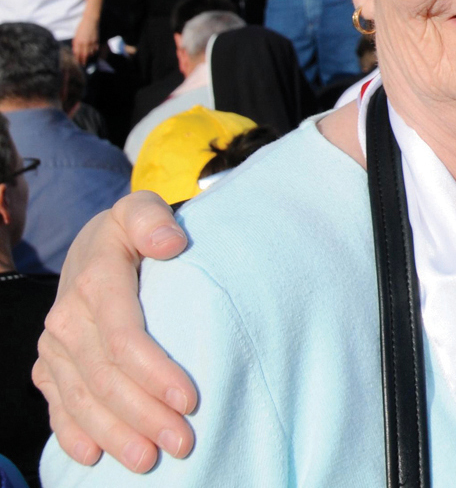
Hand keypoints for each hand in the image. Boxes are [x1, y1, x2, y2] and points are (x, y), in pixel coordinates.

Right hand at [34, 193, 196, 469]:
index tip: (190, 400)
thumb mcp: (143, 208)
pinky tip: (92, 457)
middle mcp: (67, 319)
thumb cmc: (134, 229)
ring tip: (147, 461)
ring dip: (113, 434)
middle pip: (106, 378)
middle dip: (143, 415)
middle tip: (182, 443)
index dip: (155, 373)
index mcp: (94, 282)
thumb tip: (170, 242)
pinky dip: (72, 433)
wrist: (95, 243)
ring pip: (81, 399)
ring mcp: (55, 346)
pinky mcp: (51, 365)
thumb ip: (153, 218)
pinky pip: (57, 404)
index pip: (124, 338)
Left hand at [70, 17, 99, 66]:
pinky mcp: (96, 40)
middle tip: (83, 64)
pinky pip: (96, 49)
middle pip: (84, 55)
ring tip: (88, 61)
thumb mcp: (76, 35)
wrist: (90, 21)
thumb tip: (76, 51)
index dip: (77, 59)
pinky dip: (94, 53)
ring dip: (89, 58)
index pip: (77, 53)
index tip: (78, 62)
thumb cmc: (81, 27)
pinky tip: (93, 54)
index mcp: (78, 41)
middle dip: (83, 61)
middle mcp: (84, 43)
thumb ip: (75, 43)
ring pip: (90, 53)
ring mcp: (91, 42)